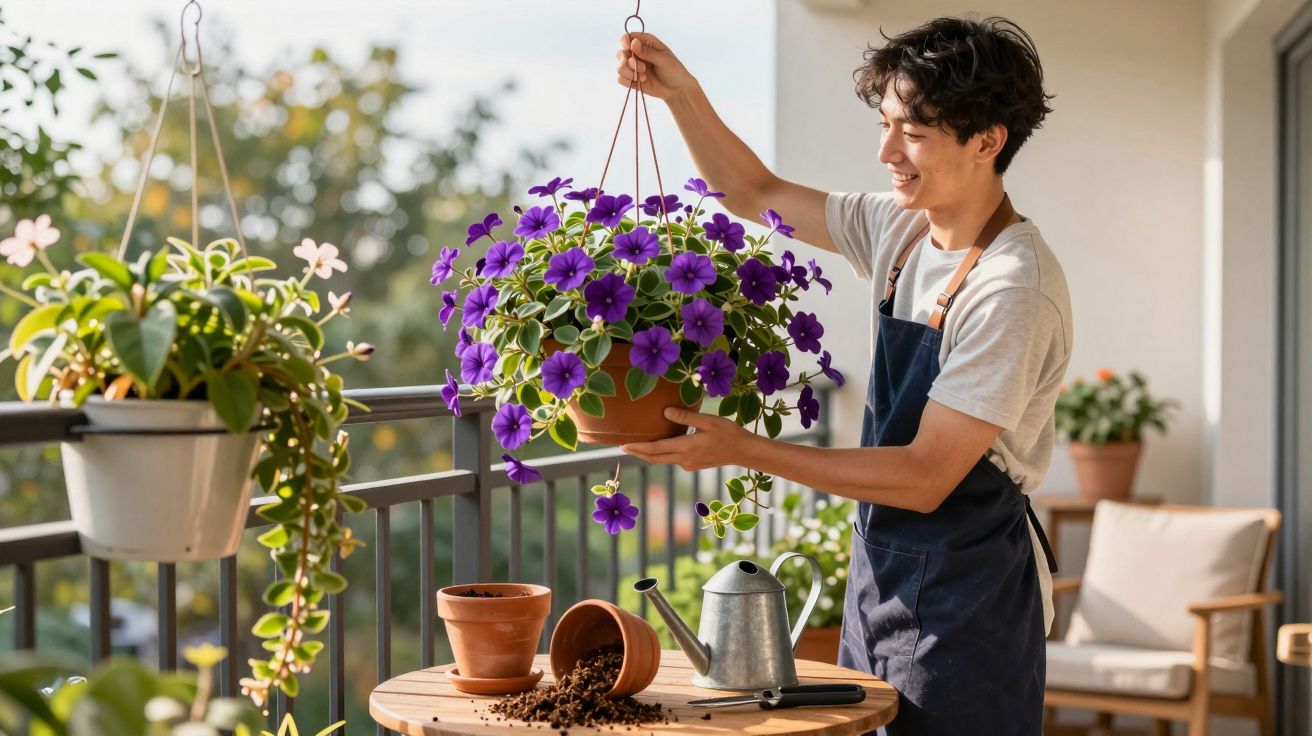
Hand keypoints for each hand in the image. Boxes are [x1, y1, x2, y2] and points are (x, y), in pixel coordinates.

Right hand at [616, 32, 693, 100]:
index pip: (627, 38)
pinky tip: (638, 82)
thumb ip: (647, 52)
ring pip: (619, 67)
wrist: (677, 90)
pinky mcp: (631, 79)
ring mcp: (633, 67)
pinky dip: (627, 81)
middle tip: (643, 68)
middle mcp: (637, 53)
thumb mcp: (663, 59)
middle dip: (628, 62)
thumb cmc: (674, 70)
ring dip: (628, 73)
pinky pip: (620, 78)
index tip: (629, 49)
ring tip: (643, 77)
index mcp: (645, 43)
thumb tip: (633, 42)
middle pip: (621, 53)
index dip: (625, 42)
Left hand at [620, 406, 753, 470]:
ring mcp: (688, 464)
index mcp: (686, 448)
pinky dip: (661, 454)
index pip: (655, 449)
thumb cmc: (728, 433)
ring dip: (648, 454)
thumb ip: (686, 416)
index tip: (623, 445)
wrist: (743, 451)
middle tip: (622, 447)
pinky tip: (659, 446)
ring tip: (636, 446)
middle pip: (654, 458)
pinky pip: (672, 459)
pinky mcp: (693, 465)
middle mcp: (684, 459)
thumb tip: (665, 411)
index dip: (638, 447)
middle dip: (638, 452)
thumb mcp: (708, 421)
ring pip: (663, 460)